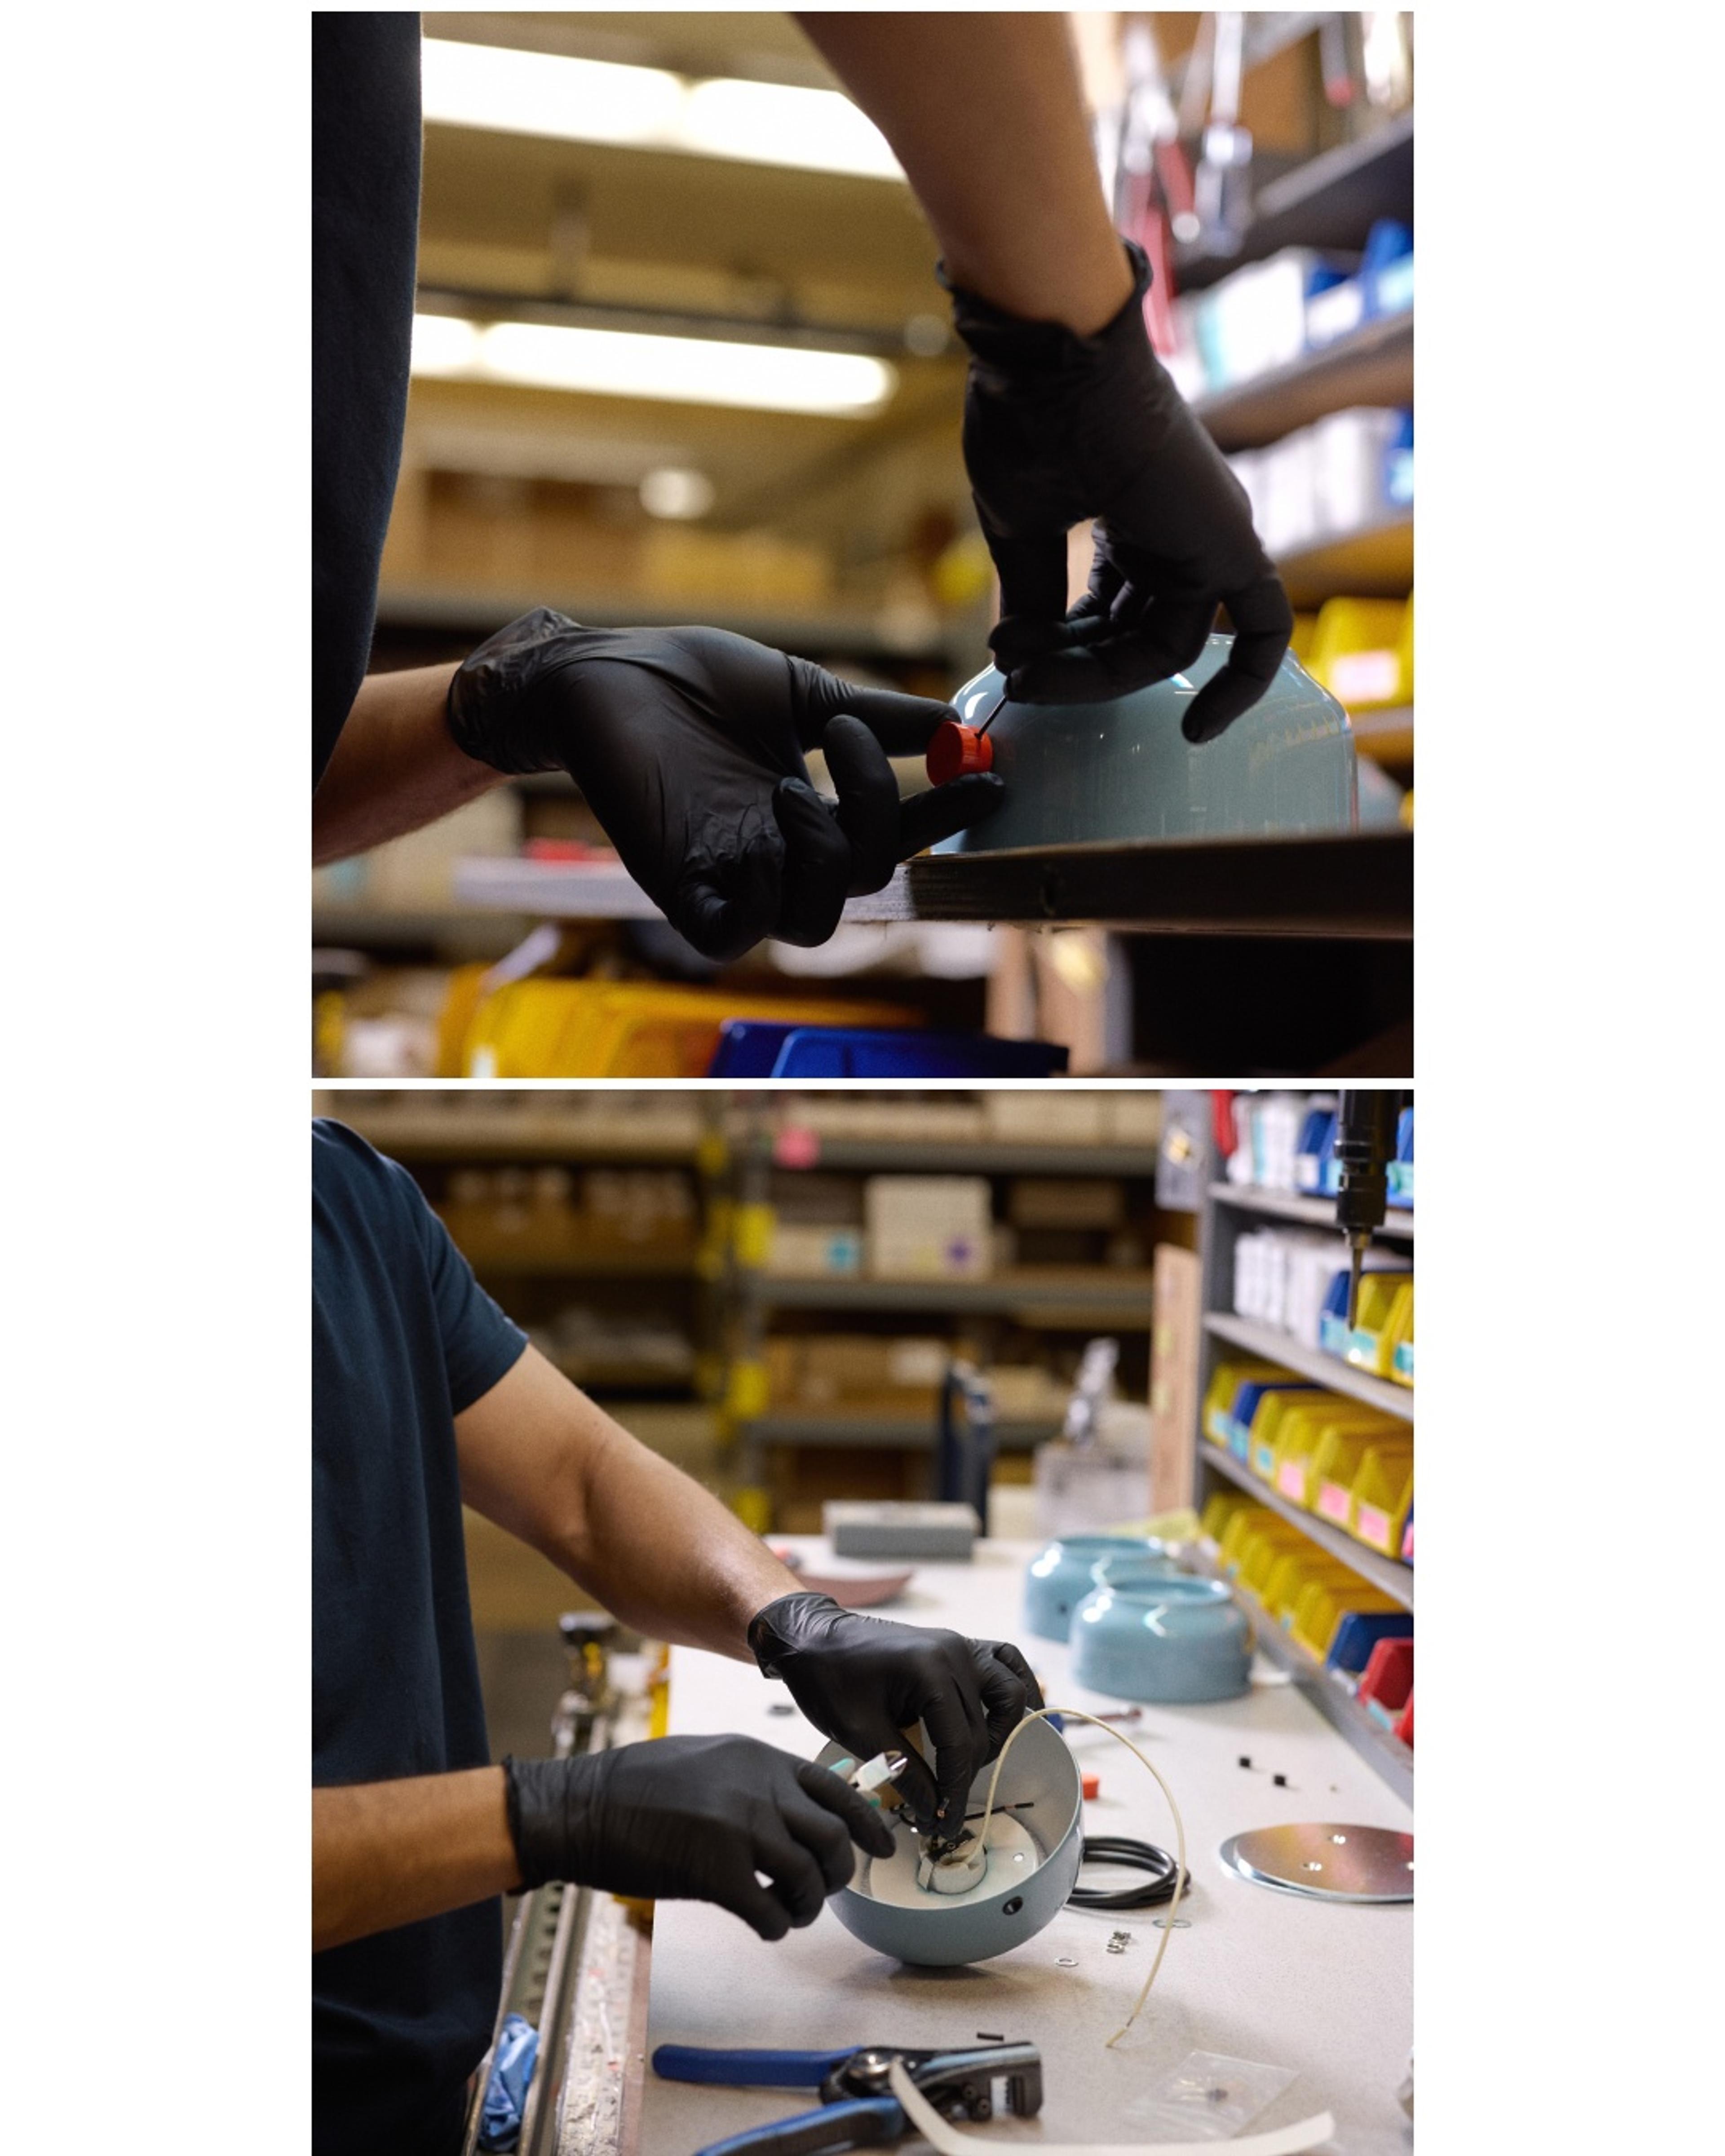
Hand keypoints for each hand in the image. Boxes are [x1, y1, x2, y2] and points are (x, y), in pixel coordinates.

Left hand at [446, 611, 1003, 960]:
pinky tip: (759, 842)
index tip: (989, 779)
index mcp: (811, 813)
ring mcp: (730, 874)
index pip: (892, 837)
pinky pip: (734, 936)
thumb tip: (955, 723)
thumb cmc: (693, 680)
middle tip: (842, 737)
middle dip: (879, 812)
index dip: (943, 818)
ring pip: (814, 922)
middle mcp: (778, 852)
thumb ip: (875, 718)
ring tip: (790, 788)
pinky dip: (761, 901)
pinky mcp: (676, 886)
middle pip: (864, 881)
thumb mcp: (800, 692)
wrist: (605, 672)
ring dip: (826, 858)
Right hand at [503, 1733, 894, 1940]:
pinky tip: (762, 1923)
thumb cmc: (637, 1785)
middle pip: (834, 1836)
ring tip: (788, 1909)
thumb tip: (795, 1806)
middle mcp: (758, 1789)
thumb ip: (755, 1776)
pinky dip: (777, 1925)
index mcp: (759, 1758)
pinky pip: (771, 1912)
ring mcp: (738, 1830)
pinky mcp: (715, 1874)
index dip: (867, 1823)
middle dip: (838, 1871)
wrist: (582, 1807)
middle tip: (819, 1887)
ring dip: (807, 1903)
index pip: (837, 1788)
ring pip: (810, 1877)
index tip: (881, 1848)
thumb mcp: (708, 1757)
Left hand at [748, 1592, 1042, 1838]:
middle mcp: (956, 1652)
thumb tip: (935, 1813)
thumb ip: (904, 1772)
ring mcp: (960, 1644)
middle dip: (967, 1774)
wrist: (812, 1639)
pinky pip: (1004, 1662)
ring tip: (971, 1764)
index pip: (960, 1744)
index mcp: (930, 1670)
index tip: (943, 1826)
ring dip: (999, 1734)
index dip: (955, 1790)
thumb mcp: (859, 1732)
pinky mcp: (957, 1645)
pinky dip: (1015, 1688)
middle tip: (944, 1807)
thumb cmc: (828, 1682)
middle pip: (982, 1728)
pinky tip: (1013, 1718)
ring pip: (1008, 1693)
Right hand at [946, 240, 1292, 741]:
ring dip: (1098, 675)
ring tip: (1033, 671)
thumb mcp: (1022, 529)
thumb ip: (1036, 595)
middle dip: (1072, 668)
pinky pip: (1259, 629)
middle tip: (1016, 674)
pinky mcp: (1231, 543)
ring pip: (1168, 644)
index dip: (1060, 650)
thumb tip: (1023, 657)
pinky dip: (1243, 681)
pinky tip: (1199, 729)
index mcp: (1136, 517)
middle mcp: (1181, 529)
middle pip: (1136, 636)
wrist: (1052, 362)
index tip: (1008, 657)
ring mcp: (1210, 535)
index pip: (1111, 615)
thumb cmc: (1030, 422)